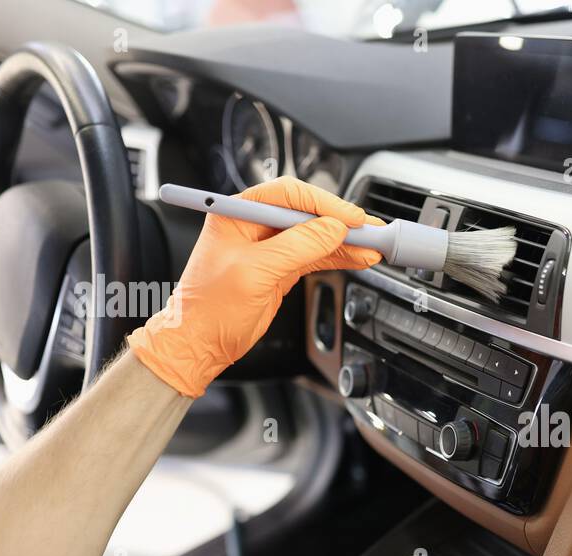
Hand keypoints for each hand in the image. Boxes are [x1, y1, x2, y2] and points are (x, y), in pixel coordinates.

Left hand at [128, 177, 383, 397]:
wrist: (199, 345)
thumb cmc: (209, 310)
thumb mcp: (254, 273)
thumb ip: (296, 247)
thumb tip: (333, 229)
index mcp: (237, 213)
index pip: (289, 194)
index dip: (324, 204)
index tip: (351, 218)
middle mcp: (254, 225)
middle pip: (306, 213)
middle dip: (340, 222)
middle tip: (370, 231)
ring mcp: (269, 248)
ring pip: (316, 235)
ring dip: (345, 241)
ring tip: (372, 247)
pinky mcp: (280, 268)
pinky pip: (315, 255)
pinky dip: (338, 257)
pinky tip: (357, 257)